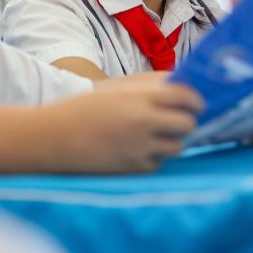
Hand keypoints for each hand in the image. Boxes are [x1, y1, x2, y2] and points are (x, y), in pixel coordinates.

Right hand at [43, 80, 203, 172]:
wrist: (54, 136)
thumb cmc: (86, 106)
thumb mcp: (118, 87)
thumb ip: (150, 85)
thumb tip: (181, 85)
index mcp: (141, 96)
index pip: (186, 96)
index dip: (196, 101)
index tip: (197, 104)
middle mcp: (144, 121)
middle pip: (187, 124)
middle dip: (186, 123)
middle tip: (178, 122)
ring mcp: (140, 147)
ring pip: (177, 147)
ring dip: (171, 141)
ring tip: (155, 136)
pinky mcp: (133, 168)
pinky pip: (158, 164)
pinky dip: (153, 158)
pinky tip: (137, 150)